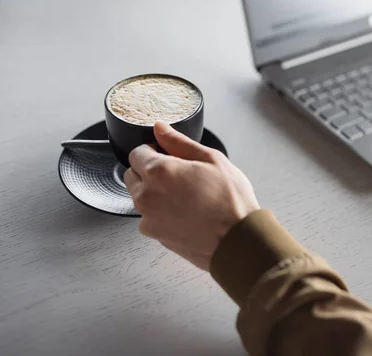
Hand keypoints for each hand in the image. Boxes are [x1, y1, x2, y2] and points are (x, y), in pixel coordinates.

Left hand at [124, 122, 259, 270]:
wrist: (238, 242)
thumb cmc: (231, 202)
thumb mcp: (212, 160)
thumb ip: (179, 142)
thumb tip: (161, 128)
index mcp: (159, 171)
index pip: (136, 153)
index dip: (153, 150)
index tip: (167, 154)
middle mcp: (147, 195)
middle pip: (133, 174)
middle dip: (149, 171)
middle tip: (177, 175)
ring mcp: (148, 218)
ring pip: (140, 196)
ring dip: (154, 191)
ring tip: (185, 195)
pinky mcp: (154, 235)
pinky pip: (149, 217)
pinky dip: (161, 212)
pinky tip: (185, 212)